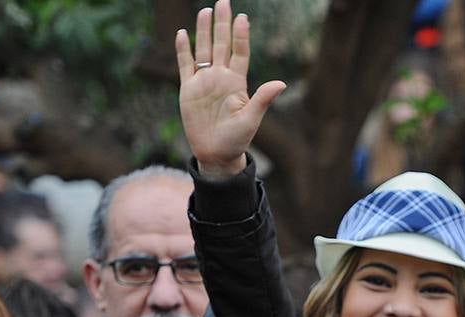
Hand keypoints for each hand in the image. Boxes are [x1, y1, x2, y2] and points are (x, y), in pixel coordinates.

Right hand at [175, 0, 285, 178]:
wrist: (215, 153)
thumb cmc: (236, 139)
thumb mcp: (251, 120)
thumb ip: (262, 99)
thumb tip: (281, 84)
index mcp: (237, 82)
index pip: (239, 53)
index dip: (241, 35)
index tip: (242, 17)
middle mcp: (221, 77)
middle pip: (222, 44)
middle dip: (222, 24)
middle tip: (223, 2)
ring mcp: (204, 82)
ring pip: (204, 50)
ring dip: (204, 31)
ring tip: (205, 11)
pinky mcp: (189, 89)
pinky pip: (185, 65)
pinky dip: (183, 50)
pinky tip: (183, 34)